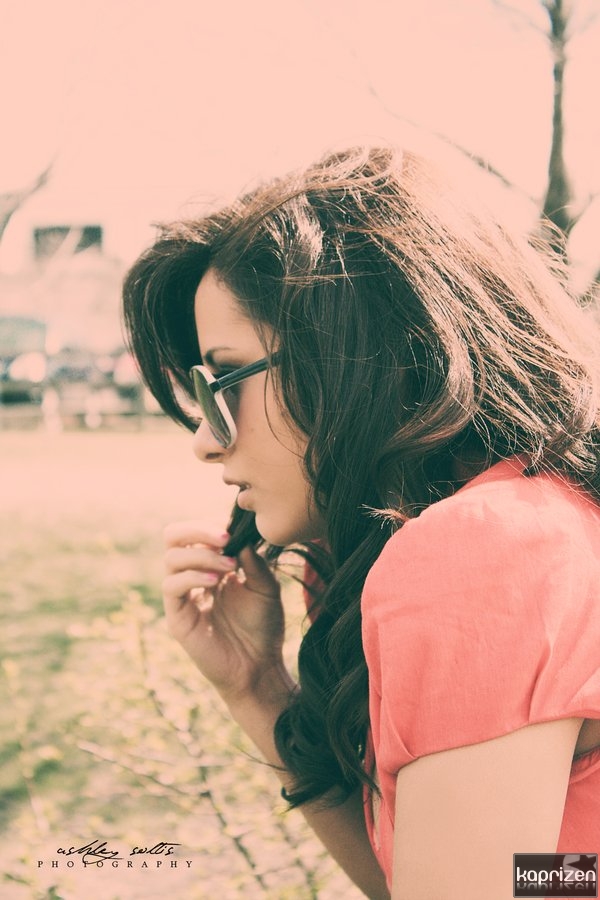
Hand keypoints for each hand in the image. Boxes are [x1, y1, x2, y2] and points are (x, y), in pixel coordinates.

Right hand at [162, 521, 289, 703]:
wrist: (259, 666)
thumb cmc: (263, 628)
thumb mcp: (266, 587)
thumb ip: (253, 561)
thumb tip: (241, 538)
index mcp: (211, 566)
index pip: (196, 532)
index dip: (211, 526)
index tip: (235, 531)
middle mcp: (192, 576)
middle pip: (173, 537)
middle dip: (197, 530)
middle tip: (224, 537)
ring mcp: (183, 596)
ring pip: (172, 558)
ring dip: (202, 555)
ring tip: (229, 566)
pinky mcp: (177, 616)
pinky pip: (172, 586)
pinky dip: (192, 576)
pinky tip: (216, 582)